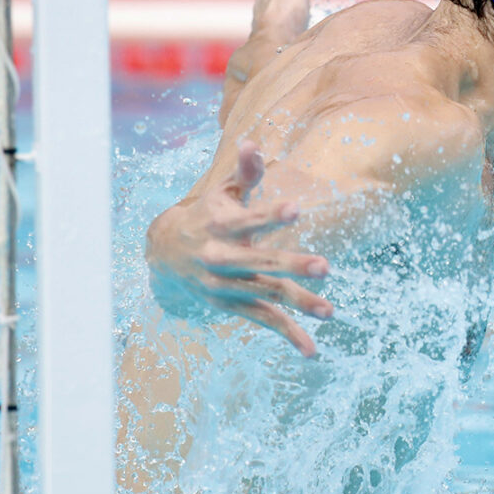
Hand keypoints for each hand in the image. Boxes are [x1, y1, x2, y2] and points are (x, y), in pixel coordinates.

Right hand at [146, 141, 332, 356]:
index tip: (296, 209)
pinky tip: (311, 350)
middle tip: (325, 267)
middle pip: (260, 261)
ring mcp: (225, 286)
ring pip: (265, 295)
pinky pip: (260, 321)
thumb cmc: (205, 214)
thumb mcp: (221, 191)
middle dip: (292, 264)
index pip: (247, 219)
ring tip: (330, 311)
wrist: (163, 256)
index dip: (270, 215)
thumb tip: (252, 143)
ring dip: (297, 303)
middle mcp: (220, 258)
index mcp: (219, 225)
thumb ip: (244, 171)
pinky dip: (286, 334)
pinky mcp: (230, 306)